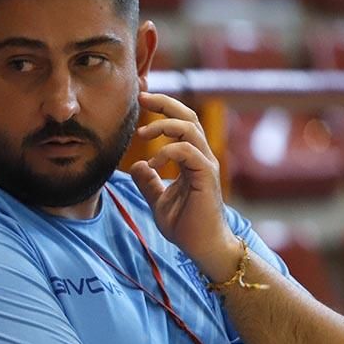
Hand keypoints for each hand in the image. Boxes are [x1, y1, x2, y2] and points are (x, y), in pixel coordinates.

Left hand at [129, 92, 240, 279]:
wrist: (202, 247)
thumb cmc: (185, 226)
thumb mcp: (158, 201)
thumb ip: (149, 183)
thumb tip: (137, 167)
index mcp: (191, 159)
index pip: (179, 124)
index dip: (162, 108)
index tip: (141, 99)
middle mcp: (201, 157)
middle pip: (187, 116)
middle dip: (164, 103)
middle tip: (141, 96)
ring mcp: (206, 165)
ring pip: (189, 129)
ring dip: (163, 126)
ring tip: (142, 134)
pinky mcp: (205, 177)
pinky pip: (188, 153)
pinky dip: (168, 153)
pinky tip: (153, 166)